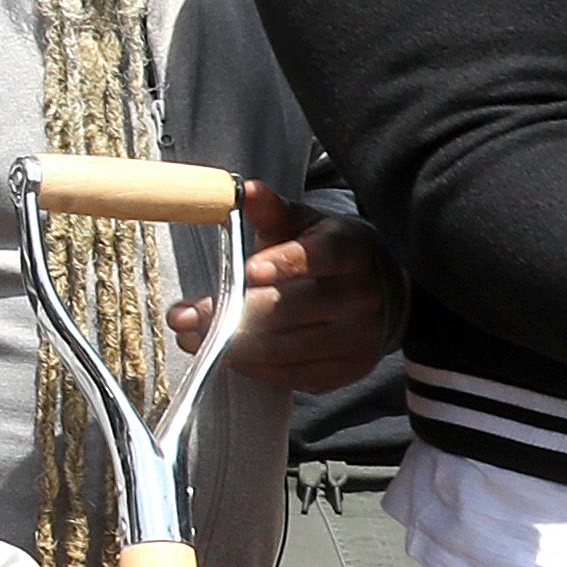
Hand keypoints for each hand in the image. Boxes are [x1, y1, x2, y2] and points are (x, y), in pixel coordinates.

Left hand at [192, 179, 399, 392]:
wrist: (382, 294)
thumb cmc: (329, 254)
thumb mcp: (304, 225)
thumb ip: (271, 212)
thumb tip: (244, 191)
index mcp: (351, 250)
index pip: (322, 256)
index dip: (287, 263)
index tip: (249, 270)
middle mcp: (361, 296)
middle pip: (290, 309)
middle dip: (229, 313)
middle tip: (184, 317)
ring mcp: (357, 338)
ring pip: (284, 348)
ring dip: (230, 345)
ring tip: (190, 335)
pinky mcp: (346, 369)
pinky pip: (290, 375)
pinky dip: (250, 367)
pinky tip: (223, 354)